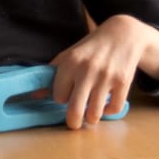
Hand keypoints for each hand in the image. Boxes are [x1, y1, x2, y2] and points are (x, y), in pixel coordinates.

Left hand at [49, 14, 158, 128]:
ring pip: (94, 113)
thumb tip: (35, 95)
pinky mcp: (123, 82)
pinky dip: (108, 112)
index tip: (65, 95)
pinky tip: (104, 106)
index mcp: (70, 63)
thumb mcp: (68, 56)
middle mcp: (87, 70)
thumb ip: (52, 75)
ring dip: (91, 118)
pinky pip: (113, 108)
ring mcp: (106, 77)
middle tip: (73, 124)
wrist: (121, 35)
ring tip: (89, 115)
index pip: (59, 95)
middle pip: (74, 108)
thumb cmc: (90, 49)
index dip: (61, 98)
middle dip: (72, 122)